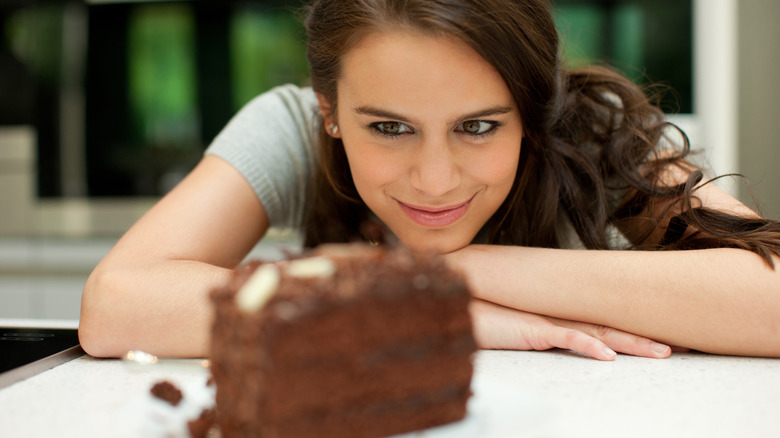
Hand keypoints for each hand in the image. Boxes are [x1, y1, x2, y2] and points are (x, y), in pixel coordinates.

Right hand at [470, 299, 674, 360]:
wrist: (457, 299)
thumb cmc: (485, 311)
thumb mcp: (521, 324)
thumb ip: (543, 328)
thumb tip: (567, 335)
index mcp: (562, 312)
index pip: (607, 321)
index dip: (638, 328)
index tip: (668, 336)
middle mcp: (561, 313)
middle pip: (613, 325)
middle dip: (649, 336)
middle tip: (685, 346)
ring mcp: (548, 319)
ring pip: (598, 332)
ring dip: (631, 343)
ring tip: (662, 353)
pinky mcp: (530, 329)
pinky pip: (564, 337)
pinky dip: (587, 346)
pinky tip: (607, 356)